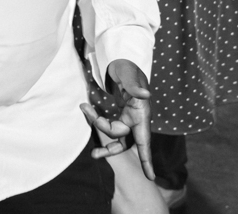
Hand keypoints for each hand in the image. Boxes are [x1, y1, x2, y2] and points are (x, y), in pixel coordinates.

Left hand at [81, 59, 153, 180]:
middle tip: (94, 154)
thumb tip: (145, 94)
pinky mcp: (119, 113)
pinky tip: (88, 112)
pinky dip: (98, 122)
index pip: (145, 141)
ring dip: (101, 134)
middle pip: (124, 140)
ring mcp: (127, 117)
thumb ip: (135, 86)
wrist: (121, 60)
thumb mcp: (130, 75)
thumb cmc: (128, 67)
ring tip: (89, 131)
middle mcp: (136, 119)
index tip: (150, 177)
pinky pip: (109, 125)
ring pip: (115, 135)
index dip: (146, 159)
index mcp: (141, 114)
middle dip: (110, 148)